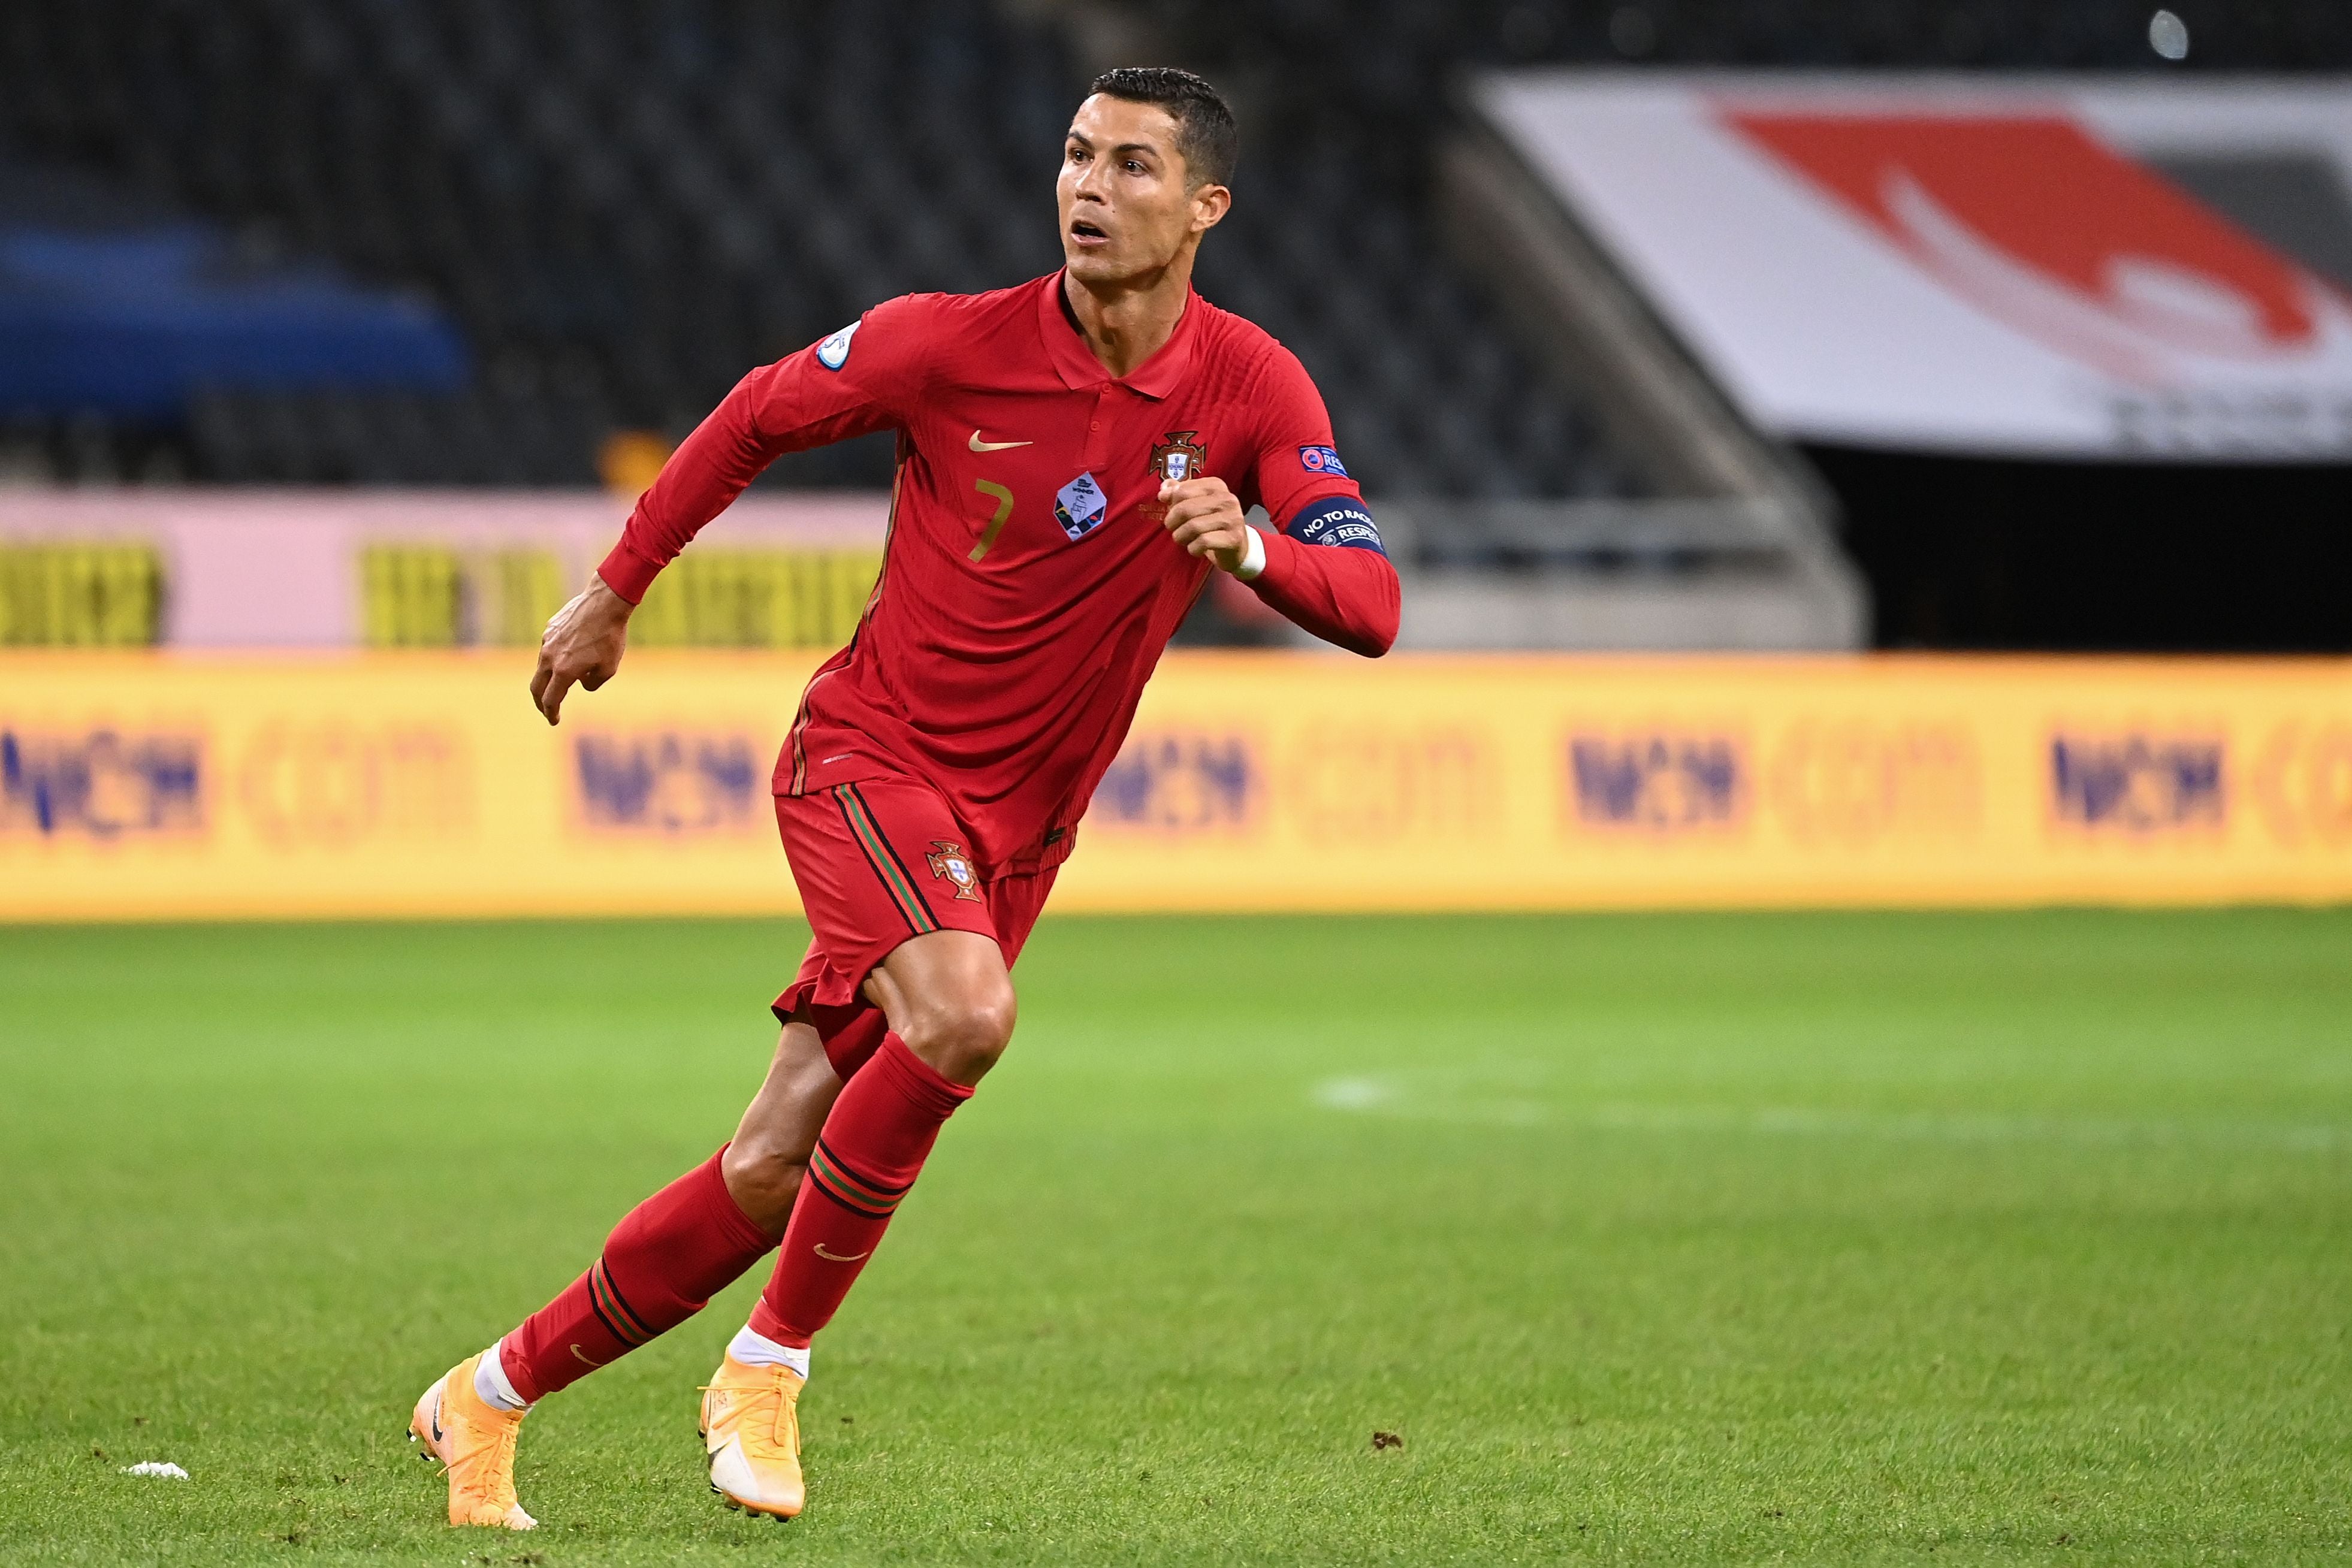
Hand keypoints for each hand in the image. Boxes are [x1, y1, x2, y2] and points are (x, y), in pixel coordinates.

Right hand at [530, 573, 631, 725]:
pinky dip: (554, 659)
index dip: (551, 713)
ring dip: (548, 679)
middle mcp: (549, 657)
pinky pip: (549, 649)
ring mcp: (547, 641)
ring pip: (541, 666)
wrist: (605, 603)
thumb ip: (592, 683)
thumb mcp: (608, 668)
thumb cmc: (610, 637)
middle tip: (547, 710)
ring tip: (561, 683)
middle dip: (540, 702)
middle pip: (537, 687)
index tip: (554, 720)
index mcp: (563, 671)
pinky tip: (568, 657)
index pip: (550, 700)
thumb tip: (581, 683)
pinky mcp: (550, 628)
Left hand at [1158, 476, 1251, 574]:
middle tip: (1173, 528)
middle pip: (1185, 509)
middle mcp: (1227, 499)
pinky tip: (1195, 548)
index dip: (1170, 503)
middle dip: (1172, 522)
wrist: (1237, 546)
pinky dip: (1193, 548)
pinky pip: (1203, 542)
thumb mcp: (1196, 503)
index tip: (1169, 510)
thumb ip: (1179, 493)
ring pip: (1193, 527)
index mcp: (1216, 486)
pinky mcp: (1233, 538)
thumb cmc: (1212, 523)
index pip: (1183, 490)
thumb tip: (1164, 489)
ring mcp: (1233, 518)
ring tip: (1183, 539)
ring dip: (1181, 537)